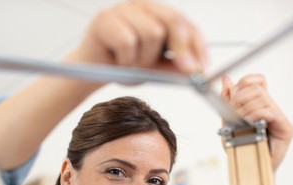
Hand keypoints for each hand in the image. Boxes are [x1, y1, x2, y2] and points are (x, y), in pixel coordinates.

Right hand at [67, 0, 207, 73]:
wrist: (90, 71)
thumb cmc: (121, 65)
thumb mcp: (153, 69)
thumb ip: (173, 67)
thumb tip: (196, 69)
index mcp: (155, 13)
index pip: (183, 22)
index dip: (196, 44)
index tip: (202, 66)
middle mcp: (140, 6)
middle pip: (172, 21)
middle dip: (182, 49)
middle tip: (184, 70)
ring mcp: (122, 10)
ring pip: (151, 33)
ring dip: (143, 59)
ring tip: (130, 65)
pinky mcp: (104, 19)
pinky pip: (127, 42)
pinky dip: (125, 60)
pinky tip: (117, 61)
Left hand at [221, 74, 292, 172]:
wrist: (248, 166)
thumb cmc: (240, 146)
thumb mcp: (228, 120)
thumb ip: (227, 100)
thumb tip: (226, 79)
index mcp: (258, 104)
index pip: (256, 80)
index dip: (244, 82)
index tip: (232, 95)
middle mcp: (271, 108)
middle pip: (256, 87)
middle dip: (239, 98)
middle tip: (234, 112)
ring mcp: (279, 116)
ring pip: (262, 98)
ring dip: (246, 109)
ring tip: (241, 121)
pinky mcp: (286, 127)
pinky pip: (270, 111)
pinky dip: (256, 115)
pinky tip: (250, 123)